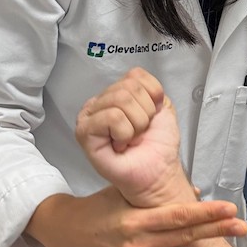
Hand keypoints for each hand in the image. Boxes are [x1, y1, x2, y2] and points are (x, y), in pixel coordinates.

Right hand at [27, 187, 246, 246]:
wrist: (73, 229)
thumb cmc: (103, 206)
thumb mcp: (128, 193)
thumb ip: (161, 195)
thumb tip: (197, 193)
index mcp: (138, 219)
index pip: (178, 215)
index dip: (205, 212)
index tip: (229, 207)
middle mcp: (138, 243)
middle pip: (182, 237)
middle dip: (214, 232)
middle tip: (241, 227)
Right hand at [75, 67, 187, 207]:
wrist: (158, 172)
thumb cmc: (157, 144)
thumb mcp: (162, 106)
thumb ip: (150, 88)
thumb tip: (137, 83)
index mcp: (115, 93)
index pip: (135, 75)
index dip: (152, 96)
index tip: (150, 117)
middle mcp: (99, 103)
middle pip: (128, 87)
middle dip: (145, 113)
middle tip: (139, 132)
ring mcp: (89, 117)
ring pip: (121, 100)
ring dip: (137, 124)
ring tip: (130, 139)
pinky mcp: (84, 133)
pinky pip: (112, 117)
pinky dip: (125, 132)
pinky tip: (121, 145)